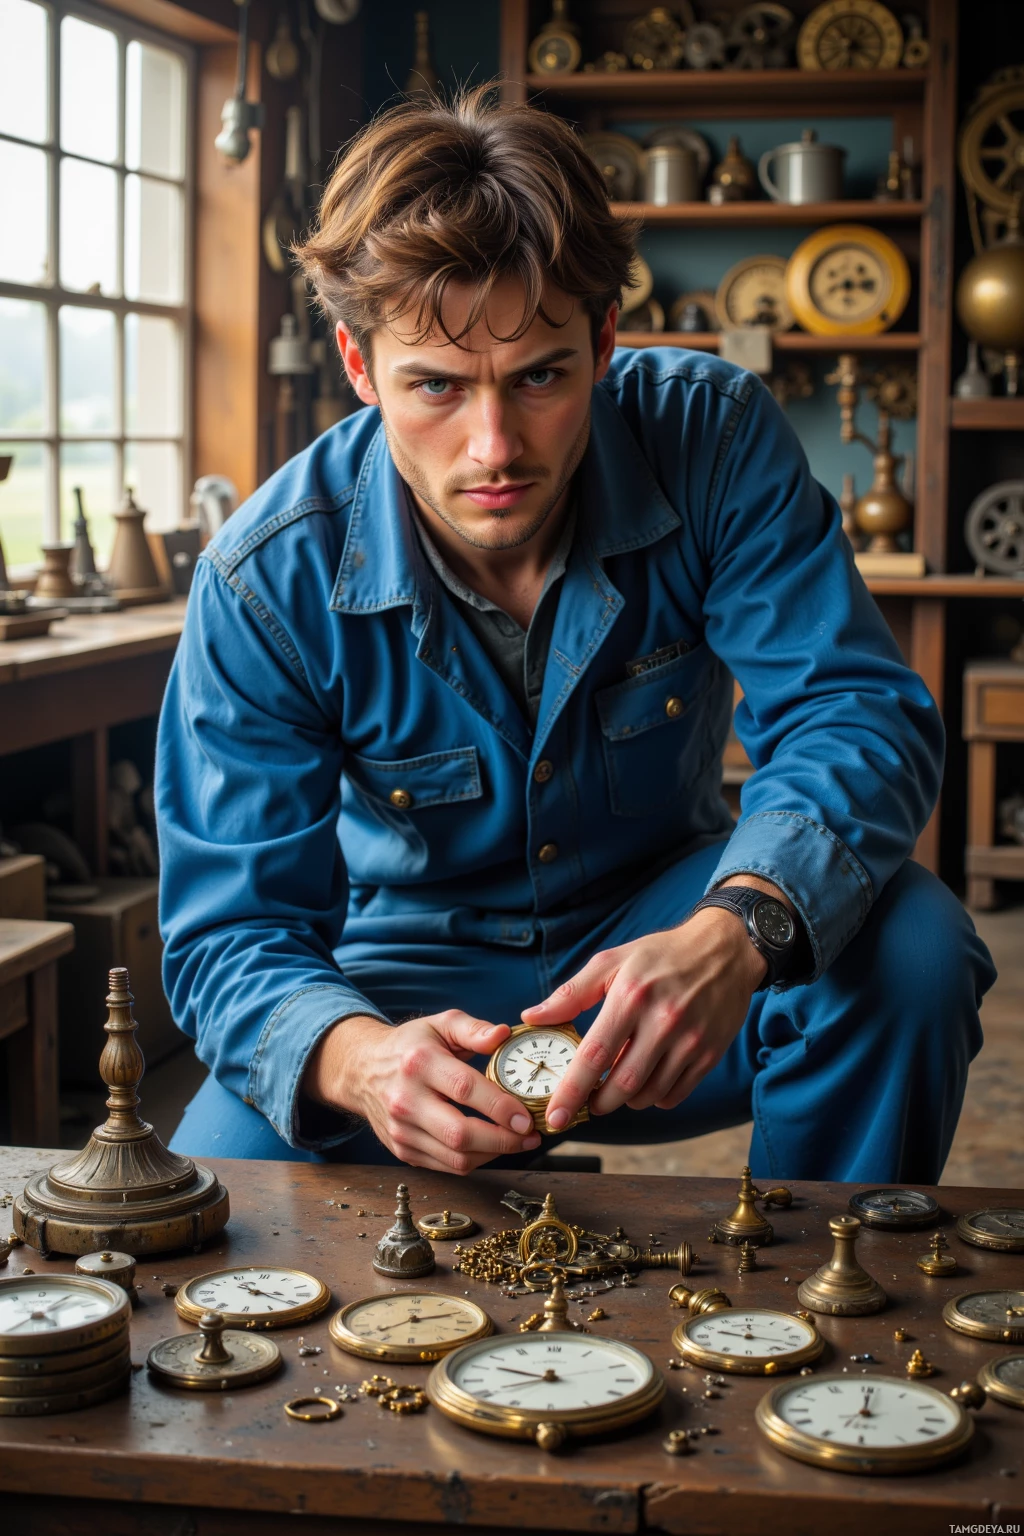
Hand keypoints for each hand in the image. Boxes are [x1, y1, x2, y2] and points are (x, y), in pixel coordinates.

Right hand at [305, 1011, 541, 1173]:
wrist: (363, 1070)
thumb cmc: (411, 1046)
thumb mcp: (441, 1024)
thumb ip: (474, 1029)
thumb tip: (503, 1034)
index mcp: (419, 1063)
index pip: (464, 1089)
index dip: (499, 1107)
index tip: (526, 1117)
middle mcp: (406, 1100)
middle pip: (460, 1133)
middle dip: (503, 1141)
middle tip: (530, 1136)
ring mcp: (402, 1130)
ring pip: (455, 1158)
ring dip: (493, 1155)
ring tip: (517, 1142)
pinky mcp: (402, 1150)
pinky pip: (446, 1166)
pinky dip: (474, 1161)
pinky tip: (491, 1147)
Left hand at [520, 905, 767, 1130]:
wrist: (725, 951)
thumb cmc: (662, 954)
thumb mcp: (613, 961)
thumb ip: (571, 993)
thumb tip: (532, 1016)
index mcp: (632, 996)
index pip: (595, 1054)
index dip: (572, 1090)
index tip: (555, 1115)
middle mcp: (663, 1021)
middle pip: (622, 1084)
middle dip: (598, 1102)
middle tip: (588, 1100)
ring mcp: (690, 1041)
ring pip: (648, 1095)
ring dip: (625, 1101)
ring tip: (616, 1087)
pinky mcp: (709, 1054)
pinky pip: (675, 1095)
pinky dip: (654, 1098)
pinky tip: (646, 1082)